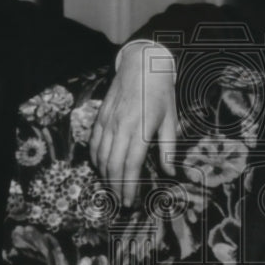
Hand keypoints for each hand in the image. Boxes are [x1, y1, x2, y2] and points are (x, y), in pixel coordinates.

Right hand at [90, 41, 178, 206]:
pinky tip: (101, 167)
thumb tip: (170, 172)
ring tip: (112, 189)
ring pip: (100, 155)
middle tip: (120, 201)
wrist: (143, 63)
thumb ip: (168, 147)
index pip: (131, 164)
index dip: (129, 186)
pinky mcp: (101, 116)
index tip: (130, 201)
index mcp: (141, 128)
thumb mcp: (171, 118)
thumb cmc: (161, 92)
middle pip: (113, 164)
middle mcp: (121, 126)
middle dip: (115, 186)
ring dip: (105, 175)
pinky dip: (95, 158)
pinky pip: (94, 142)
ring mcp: (108, 121)